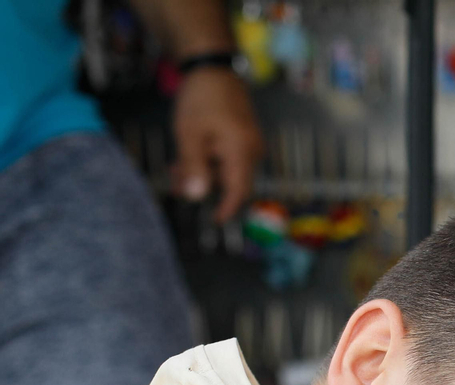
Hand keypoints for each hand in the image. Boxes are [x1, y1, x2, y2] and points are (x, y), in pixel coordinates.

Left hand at [170, 67, 263, 221]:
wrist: (213, 68)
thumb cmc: (201, 98)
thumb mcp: (190, 134)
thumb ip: (193, 167)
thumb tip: (195, 197)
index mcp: (241, 152)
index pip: (239, 191)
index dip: (227, 208)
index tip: (214, 221)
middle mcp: (252, 151)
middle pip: (232, 182)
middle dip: (206, 187)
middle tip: (178, 185)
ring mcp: (250, 143)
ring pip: (228, 170)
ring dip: (205, 173)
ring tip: (178, 168)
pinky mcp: (245, 137)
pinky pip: (229, 158)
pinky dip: (211, 161)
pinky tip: (191, 156)